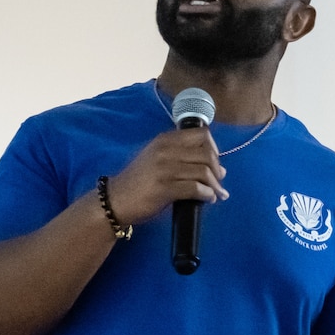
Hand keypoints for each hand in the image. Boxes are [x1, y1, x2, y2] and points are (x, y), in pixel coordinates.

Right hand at [104, 127, 227, 225]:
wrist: (115, 199)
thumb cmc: (139, 181)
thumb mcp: (157, 159)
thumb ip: (183, 158)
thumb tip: (219, 168)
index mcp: (165, 140)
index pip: (201, 134)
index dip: (214, 148)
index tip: (214, 163)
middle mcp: (165, 150)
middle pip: (207, 153)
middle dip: (217, 169)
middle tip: (218, 182)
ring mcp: (164, 169)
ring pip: (204, 171)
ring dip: (215, 185)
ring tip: (217, 194)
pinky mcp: (164, 188)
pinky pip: (195, 188)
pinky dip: (207, 194)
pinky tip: (208, 199)